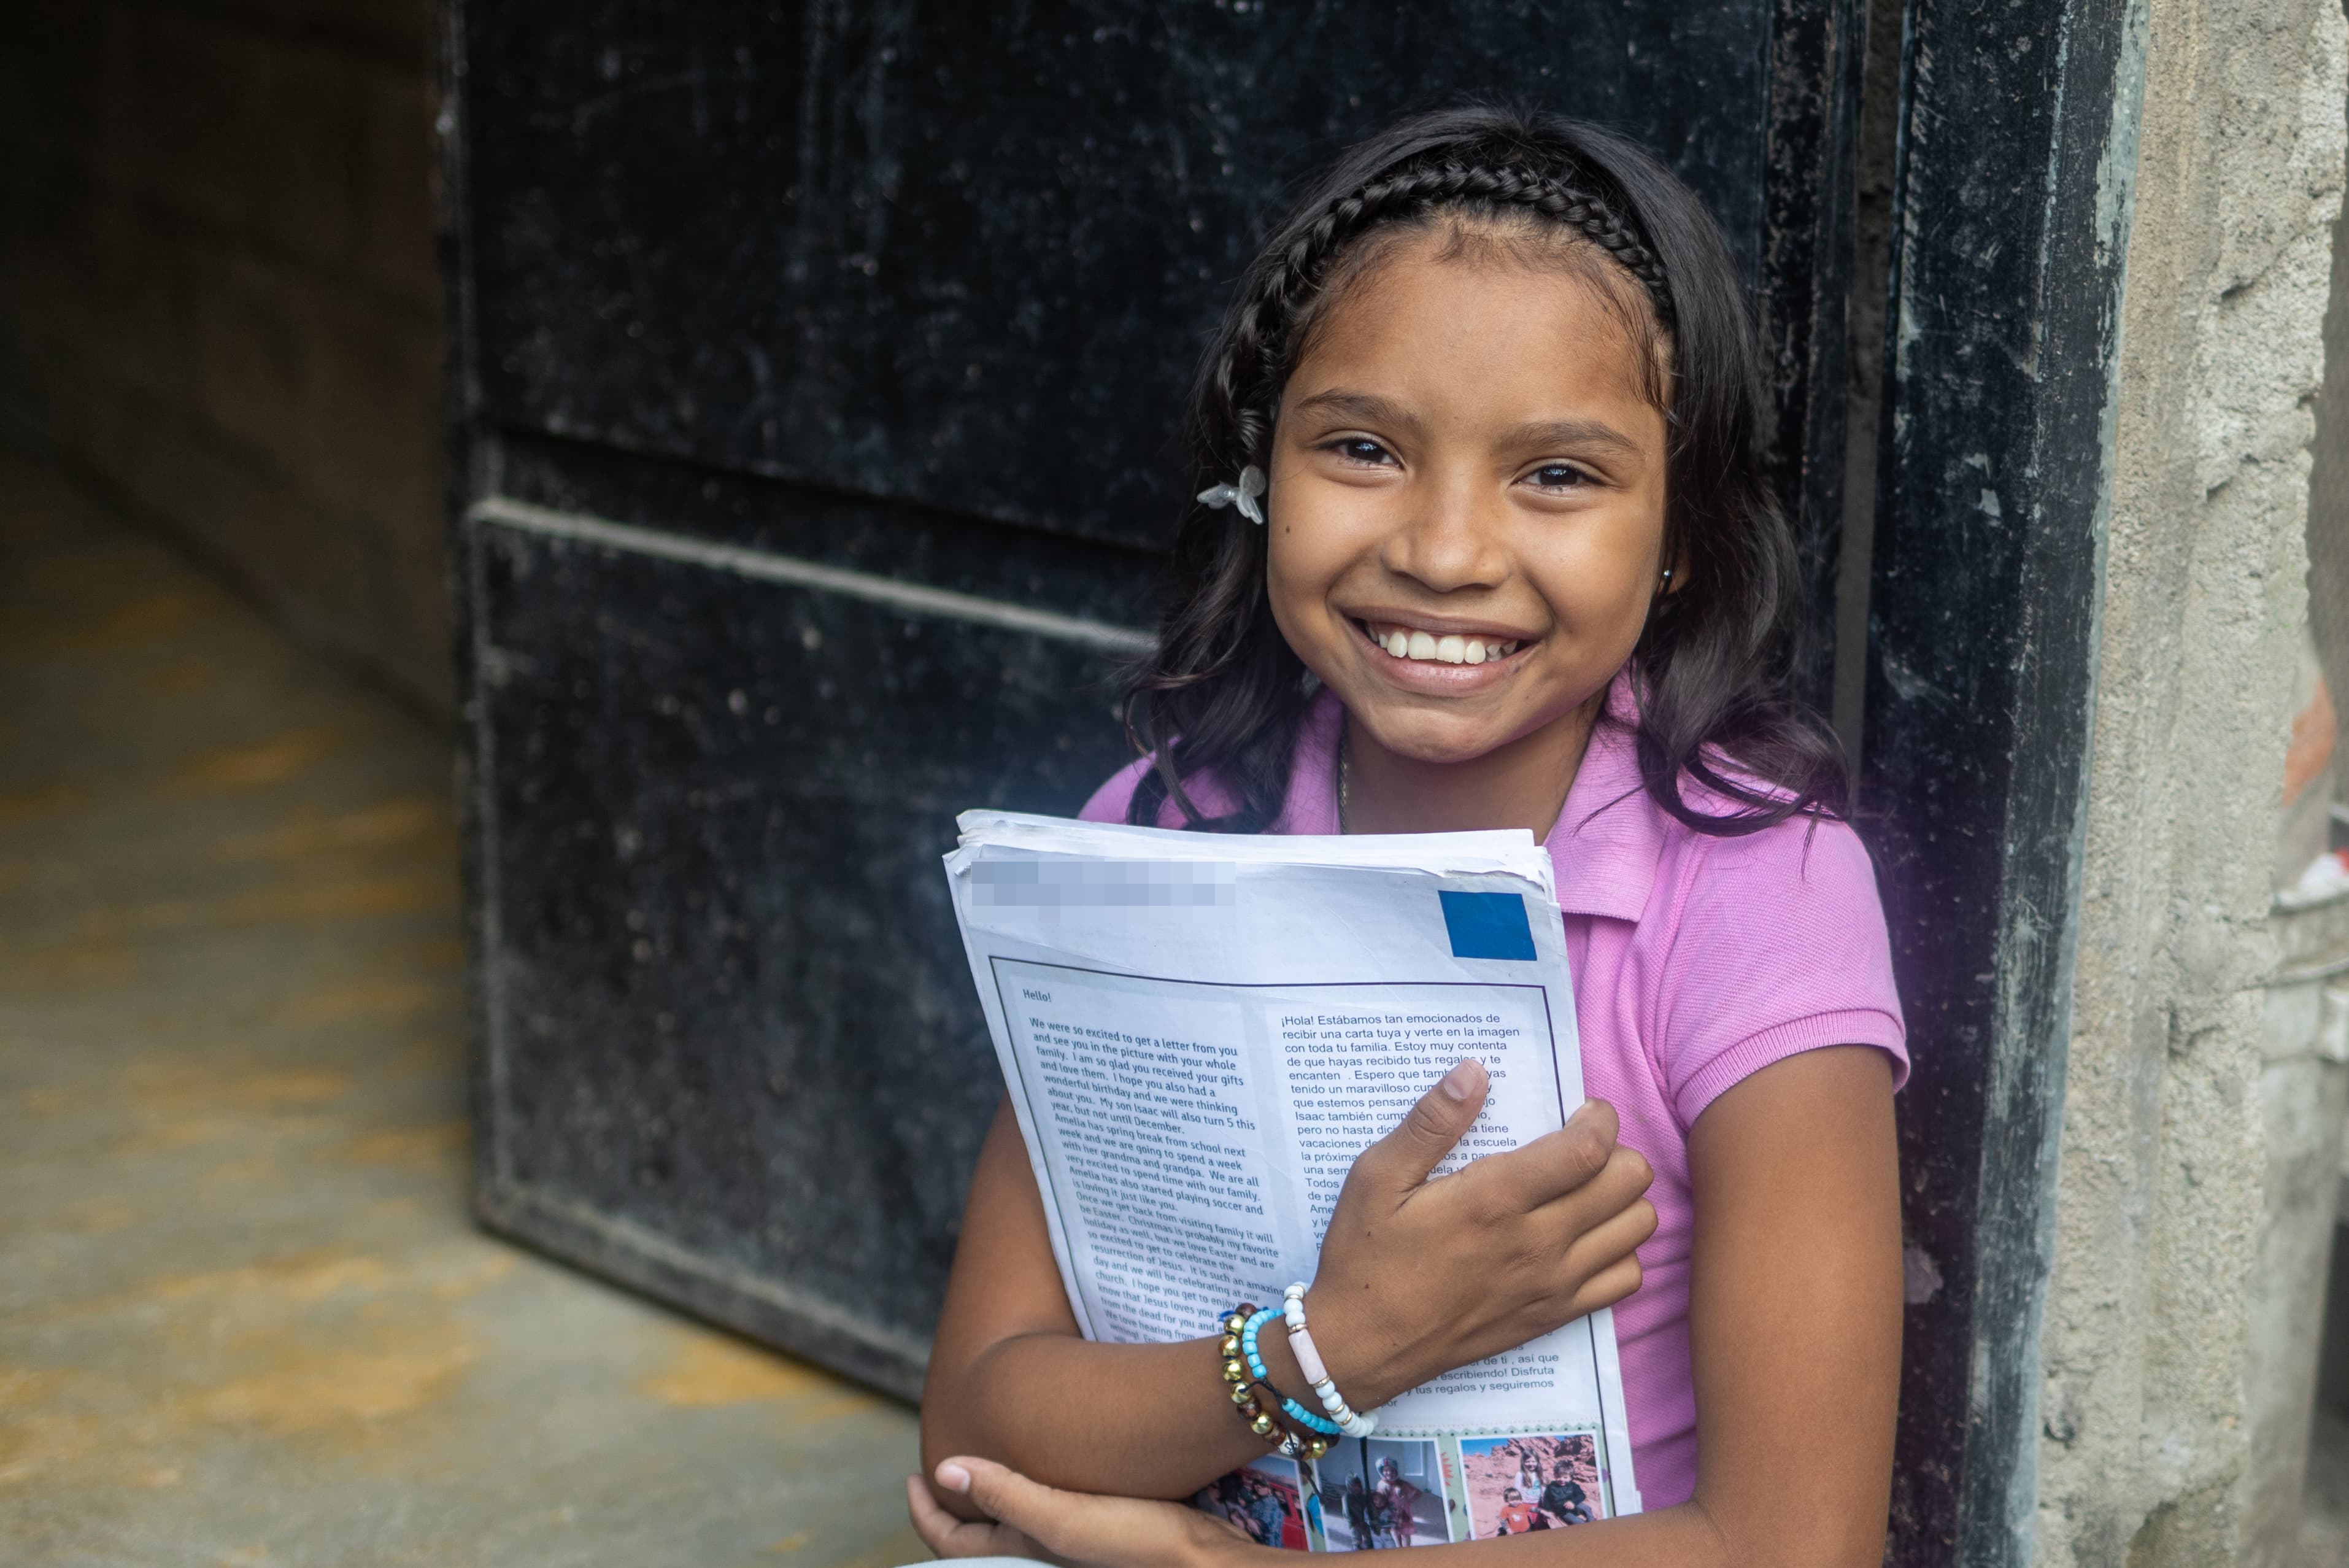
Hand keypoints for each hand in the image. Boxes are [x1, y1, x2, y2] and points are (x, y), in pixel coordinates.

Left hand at [908, 1457, 1259, 1567]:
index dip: (923, 1512)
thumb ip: (1005, 1495)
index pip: (950, 1542)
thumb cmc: (1134, 1541)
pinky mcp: (1093, 1534)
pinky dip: (1026, 1497)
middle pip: (976, 1538)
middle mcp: (1037, 1555)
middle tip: (942, 1468)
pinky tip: (1042, 1470)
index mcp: (1021, 1554)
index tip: (911, 1477)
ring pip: (1009, 1527)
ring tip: (984, 1464)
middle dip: (954, 1504)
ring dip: (990, 1498)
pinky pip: (1041, 1517)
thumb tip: (942, 1469)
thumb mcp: (1062, 1517)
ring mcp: (1065, 1547)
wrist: (1203, 1558)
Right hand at [1307, 1059, 1655, 1405]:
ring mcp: (1552, 1284)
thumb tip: (1473, 1070)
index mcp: (1495, 1200)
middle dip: (1617, 1150)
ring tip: (1586, 1188)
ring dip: (1623, 1198)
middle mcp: (1537, 1242)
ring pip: (1637, 1228)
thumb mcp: (1376, 1177)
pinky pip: (1626, 1279)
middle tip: (1580, 1146)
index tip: (1583, 1109)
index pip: (1589, 1149)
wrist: (1362, 1347)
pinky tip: (1585, 1237)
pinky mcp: (1555, 1316)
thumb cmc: (1366, 1256)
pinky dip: (1620, 1250)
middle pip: (1629, 1182)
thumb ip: (1430, 1123)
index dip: (1601, 1118)